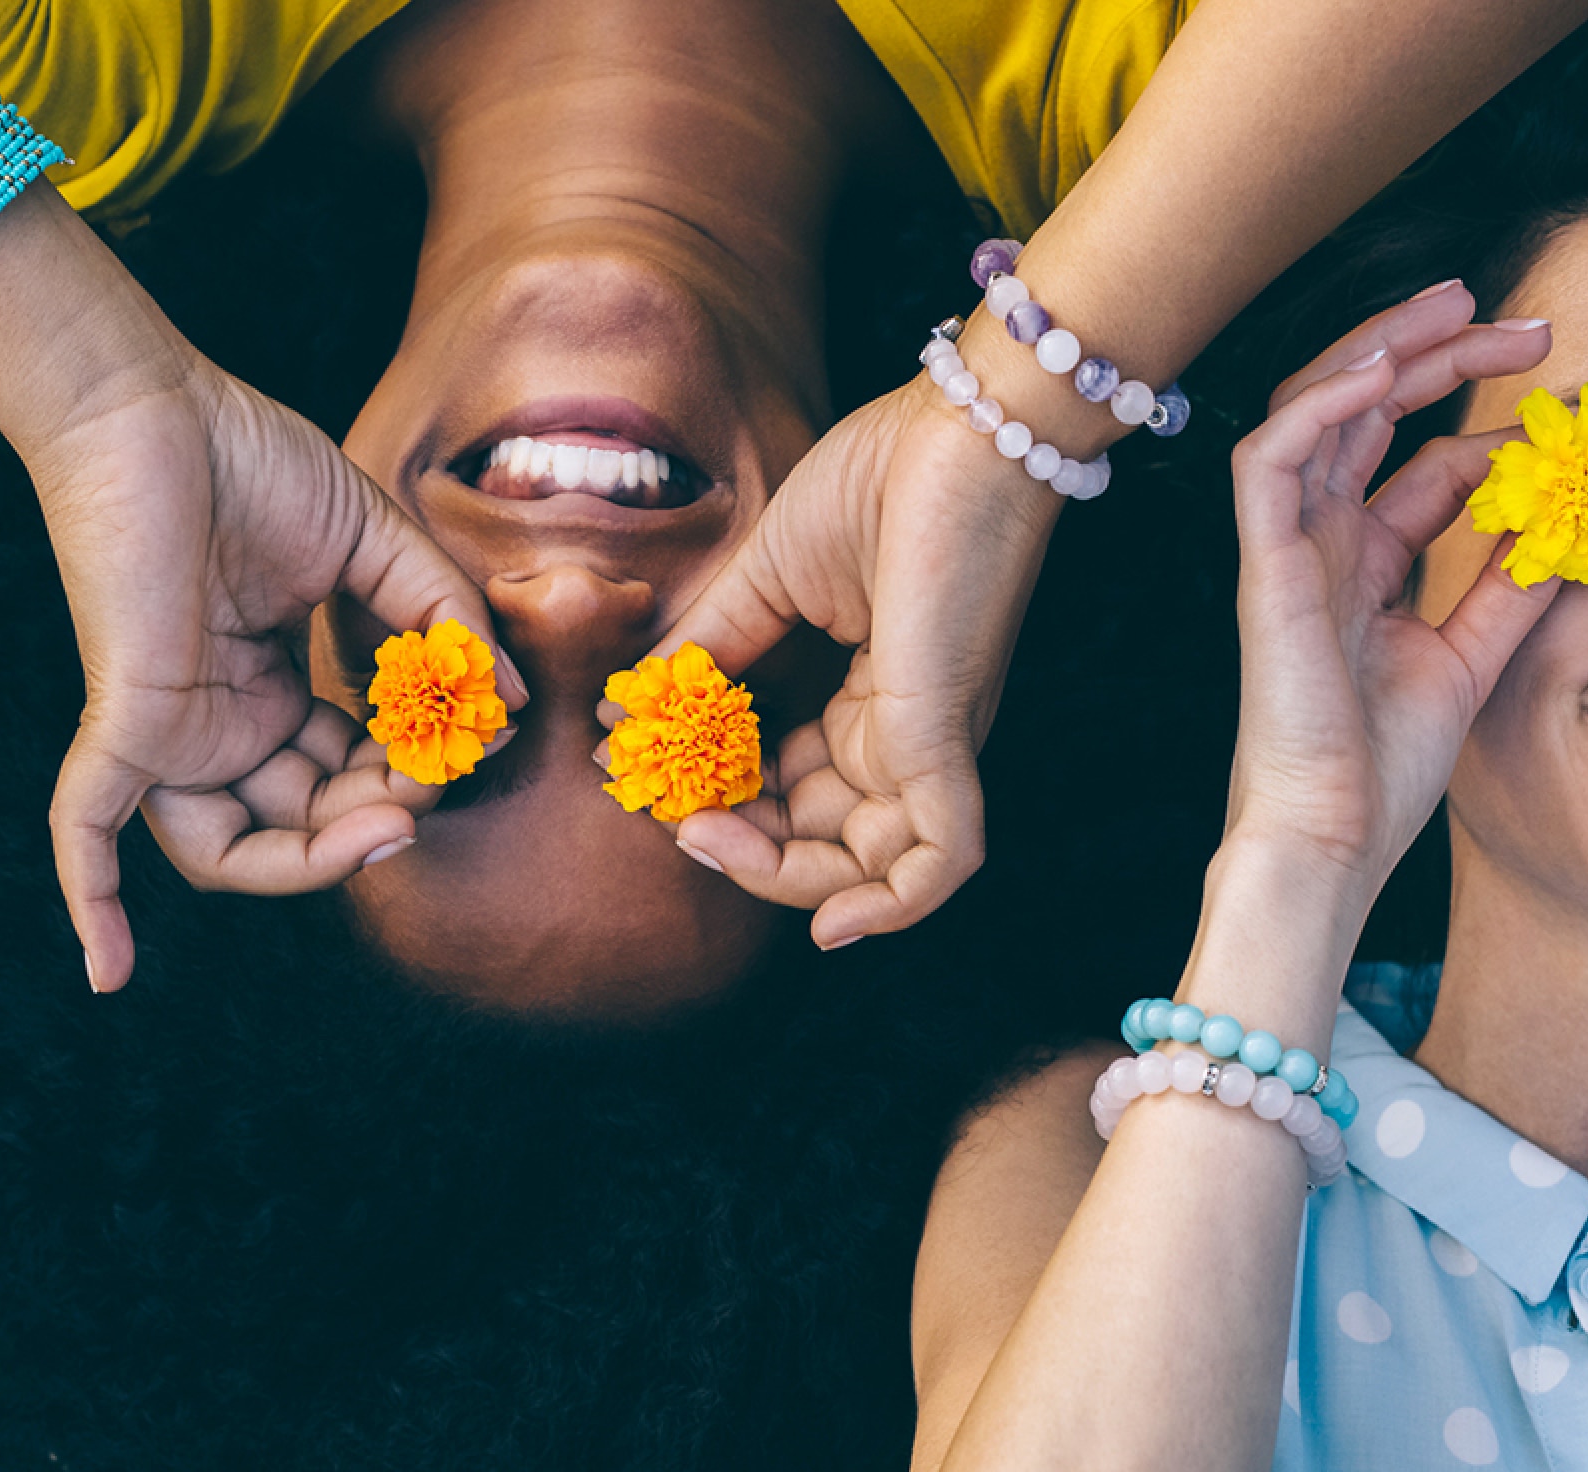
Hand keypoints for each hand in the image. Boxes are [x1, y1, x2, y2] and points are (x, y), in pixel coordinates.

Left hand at [22, 357, 524, 991]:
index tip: (472, 733)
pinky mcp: (124, 718)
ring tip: (391, 828)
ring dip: (313, 863)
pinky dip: (92, 903)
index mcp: (267, 685)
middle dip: (380, 820)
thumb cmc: (246, 456)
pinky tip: (105, 975)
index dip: (413, 772)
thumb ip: (439, 619)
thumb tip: (502, 698)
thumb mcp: (375, 545)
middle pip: (300, 824)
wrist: (149, 404)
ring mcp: (167, 726)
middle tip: (434, 786)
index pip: (347, 771)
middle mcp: (217, 719)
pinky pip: (90, 828)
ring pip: (227, 849)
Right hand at [643, 379, 1061, 948]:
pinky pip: (941, 862)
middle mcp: (908, 734)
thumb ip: (706, 649)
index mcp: (872, 699)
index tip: (648, 776)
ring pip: (869, 866)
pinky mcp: (948, 739)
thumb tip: (628, 713)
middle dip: (742, 850)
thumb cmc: (878, 483)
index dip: (720, 800)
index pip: (793, 788)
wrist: (959, 430)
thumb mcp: (766, 578)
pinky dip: (889, 908)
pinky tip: (827, 925)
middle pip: (824, 840)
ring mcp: (932, 741)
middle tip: (676, 823)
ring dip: (781, 875)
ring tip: (706, 837)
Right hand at [1221, 288, 1557, 899]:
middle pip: (1369, 410)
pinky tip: (1383, 372)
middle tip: (1527, 322)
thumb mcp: (1471, 658)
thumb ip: (1508, 588)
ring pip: (1314, 407)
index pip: (1423, 461)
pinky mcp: (1264, 565)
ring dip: (1380, 347)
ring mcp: (1287, 547)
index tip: (1569, 415)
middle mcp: (1320, 541)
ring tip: (1455, 308)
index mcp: (1361, 563)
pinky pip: (1272, 456)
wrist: (1333, 839)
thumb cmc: (1384, 769)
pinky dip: (1324, 405)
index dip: (1491, 426)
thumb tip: (1566, 523)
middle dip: (1440, 351)